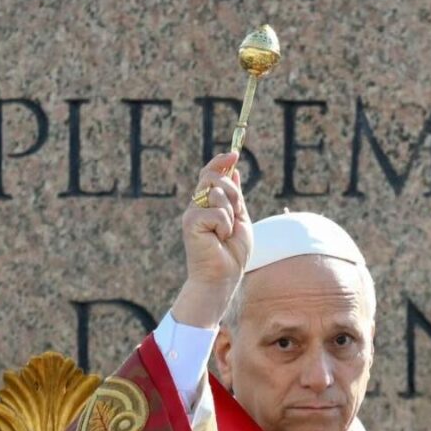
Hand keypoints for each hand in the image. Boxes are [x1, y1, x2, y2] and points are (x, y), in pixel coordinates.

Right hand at [171, 151, 251, 328]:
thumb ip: (236, 197)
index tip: (234, 154)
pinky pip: (217, 213)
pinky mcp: (191, 222)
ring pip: (218, 194)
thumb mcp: (240, 220)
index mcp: (208, 203)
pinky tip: (219, 239)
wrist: (223, 277)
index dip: (221, 162)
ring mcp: (192, 212)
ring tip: (225, 234)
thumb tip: (234, 171)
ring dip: (230, 216)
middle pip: (215, 178)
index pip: (210, 174)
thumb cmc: (232, 253)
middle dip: (233, 194)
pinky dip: (225, 227)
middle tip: (235, 216)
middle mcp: (197, 205)